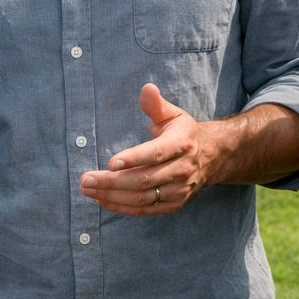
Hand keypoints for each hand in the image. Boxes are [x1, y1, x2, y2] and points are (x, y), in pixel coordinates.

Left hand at [79, 84, 214, 215]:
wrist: (212, 156)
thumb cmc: (184, 133)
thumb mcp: (173, 114)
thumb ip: (156, 104)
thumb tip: (146, 88)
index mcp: (182, 144)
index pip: (156, 153)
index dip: (133, 158)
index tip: (110, 163)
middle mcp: (182, 169)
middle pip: (144, 179)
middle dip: (112, 182)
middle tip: (86, 179)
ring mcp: (179, 190)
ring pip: (142, 198)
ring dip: (112, 196)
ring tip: (88, 189)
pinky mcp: (174, 204)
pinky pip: (145, 210)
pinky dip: (122, 208)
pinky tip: (103, 200)